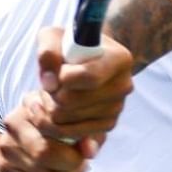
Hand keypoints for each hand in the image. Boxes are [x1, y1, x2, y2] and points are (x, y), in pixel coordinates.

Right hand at [0, 92, 87, 171]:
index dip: (75, 144)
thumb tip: (90, 151)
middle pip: (43, 154)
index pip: (54, 128)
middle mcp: (13, 121)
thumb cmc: (70, 127)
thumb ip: (90, 135)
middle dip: (71, 166)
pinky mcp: (5, 167)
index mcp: (33, 102)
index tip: (87, 150)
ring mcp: (6, 145)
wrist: (45, 140)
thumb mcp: (84, 126)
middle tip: (84, 165)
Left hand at [34, 27, 133, 146]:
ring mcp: (117, 108)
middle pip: (73, 102)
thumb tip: (50, 84)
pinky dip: (54, 125)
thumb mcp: (55, 36)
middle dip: (50, 94)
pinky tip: (51, 109)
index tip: (57, 71)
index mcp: (119, 59)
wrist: (88, 58)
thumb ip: (48, 52)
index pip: (89, 77)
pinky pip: (71, 134)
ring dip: (48, 109)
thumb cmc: (70, 45)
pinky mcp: (107, 125)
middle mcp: (124, 85)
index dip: (63, 77)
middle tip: (47, 85)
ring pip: (68, 121)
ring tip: (48, 94)